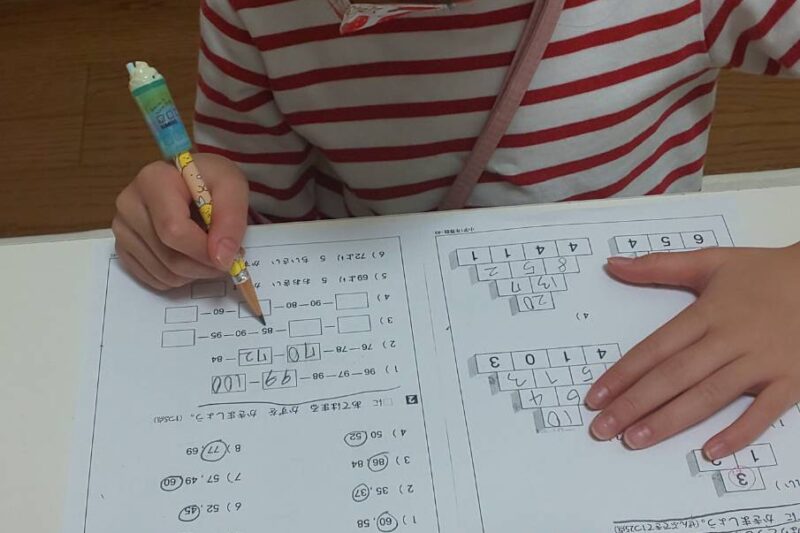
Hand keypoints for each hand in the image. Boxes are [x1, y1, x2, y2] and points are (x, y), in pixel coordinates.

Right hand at [112, 153, 248, 289]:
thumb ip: (232, 219)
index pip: (174, 231)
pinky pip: (154, 279)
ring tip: (207, 252)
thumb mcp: (232, 187)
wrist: (191, 180)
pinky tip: (188, 256)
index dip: (204, 251)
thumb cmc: (210, 180)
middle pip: (169, 256)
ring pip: (163, 273)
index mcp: (153, 181)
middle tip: (224, 259)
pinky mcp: (123, 248)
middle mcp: (129, 204)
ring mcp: (122, 228)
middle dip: (203, 266)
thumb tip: (221, 258)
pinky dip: (179, 277)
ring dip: (194, 273)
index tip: (230, 256)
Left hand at [586, 245, 799, 459]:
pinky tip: (709, 451)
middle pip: (674, 376)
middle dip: (634, 404)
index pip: (655, 348)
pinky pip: (764, 412)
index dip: (622, 374)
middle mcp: (730, 339)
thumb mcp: (711, 261)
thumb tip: (612, 264)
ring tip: (635, 440)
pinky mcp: (792, 380)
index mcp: (707, 313)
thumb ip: (658, 265)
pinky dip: (739, 432)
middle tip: (602, 428)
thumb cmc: (765, 272)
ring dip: (670, 421)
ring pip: (709, 396)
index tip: (595, 396)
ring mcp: (762, 362)